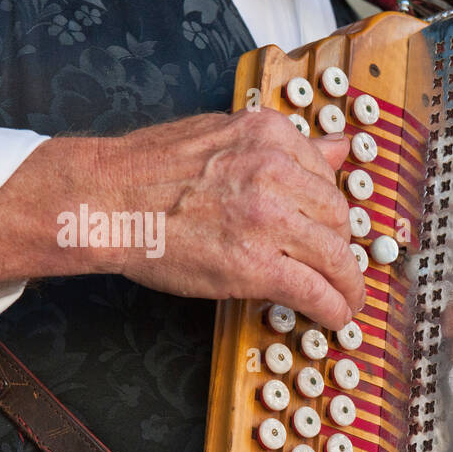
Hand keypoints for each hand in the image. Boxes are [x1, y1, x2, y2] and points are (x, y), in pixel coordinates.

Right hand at [99, 109, 363, 327]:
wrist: (103, 201)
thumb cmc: (150, 171)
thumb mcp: (224, 136)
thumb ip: (286, 147)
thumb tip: (339, 148)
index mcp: (270, 135)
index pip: (327, 177)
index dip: (331, 211)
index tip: (330, 230)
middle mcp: (274, 171)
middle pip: (338, 217)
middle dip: (341, 246)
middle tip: (336, 266)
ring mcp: (266, 218)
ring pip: (335, 256)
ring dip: (348, 284)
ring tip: (347, 299)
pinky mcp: (255, 264)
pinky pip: (313, 290)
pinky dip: (333, 307)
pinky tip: (336, 316)